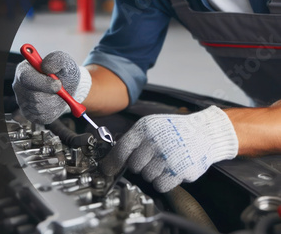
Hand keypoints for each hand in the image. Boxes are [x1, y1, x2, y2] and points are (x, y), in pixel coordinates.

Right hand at [12, 51, 90, 123]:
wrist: (67, 88)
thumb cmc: (63, 73)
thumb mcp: (65, 62)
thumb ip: (57, 59)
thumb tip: (46, 66)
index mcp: (24, 70)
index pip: (27, 77)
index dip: (43, 83)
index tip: (58, 85)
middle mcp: (19, 86)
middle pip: (34, 96)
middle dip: (52, 95)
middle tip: (62, 91)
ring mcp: (22, 101)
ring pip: (40, 108)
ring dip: (54, 103)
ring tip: (59, 96)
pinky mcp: (28, 114)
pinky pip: (42, 117)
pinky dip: (53, 112)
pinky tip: (54, 103)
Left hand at [100, 106, 238, 191]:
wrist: (204, 132)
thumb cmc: (174, 130)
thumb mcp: (150, 125)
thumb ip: (132, 140)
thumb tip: (110, 159)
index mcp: (145, 129)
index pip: (121, 150)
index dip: (112, 162)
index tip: (107, 170)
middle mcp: (156, 142)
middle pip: (134, 166)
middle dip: (140, 165)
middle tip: (151, 158)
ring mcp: (169, 157)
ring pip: (147, 177)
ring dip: (153, 173)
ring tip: (164, 161)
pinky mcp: (181, 170)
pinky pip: (161, 185)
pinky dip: (164, 181)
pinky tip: (171, 169)